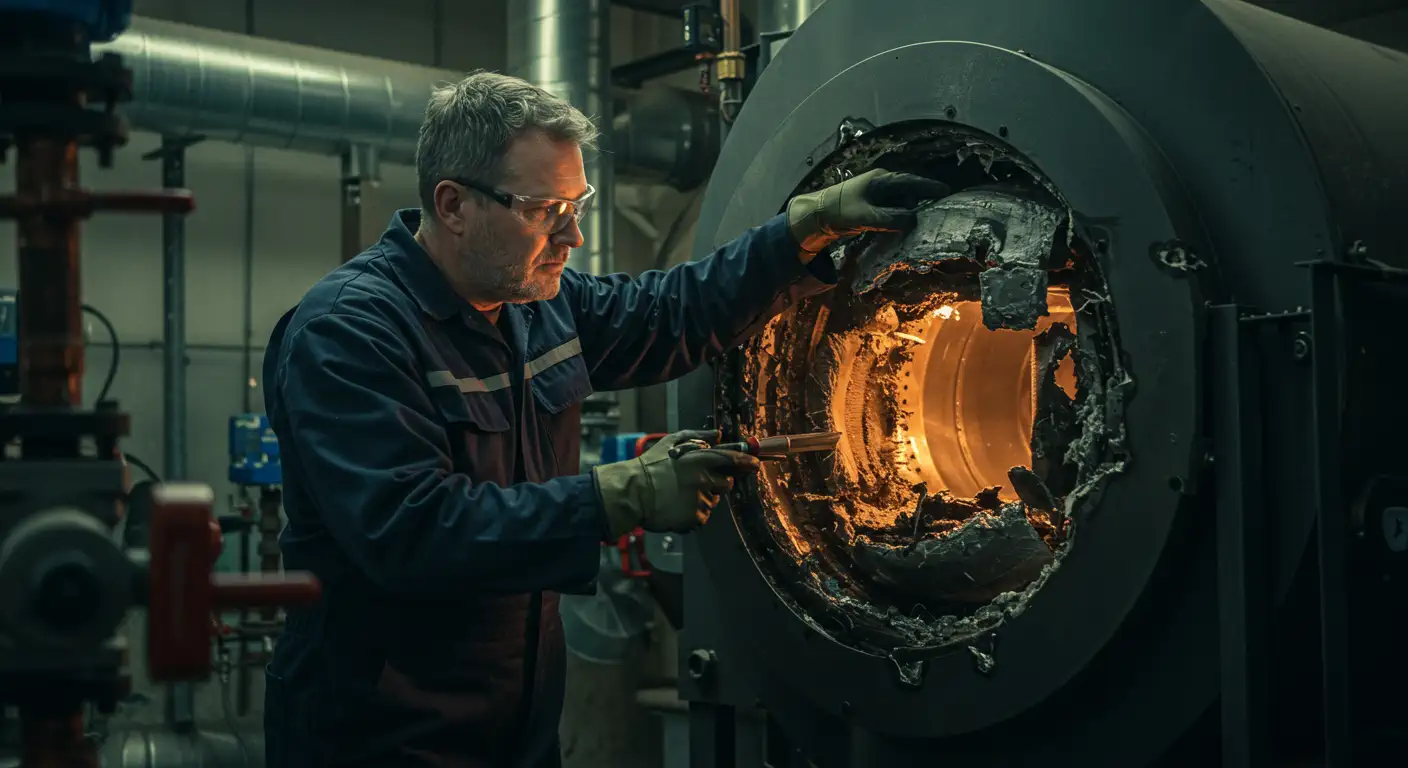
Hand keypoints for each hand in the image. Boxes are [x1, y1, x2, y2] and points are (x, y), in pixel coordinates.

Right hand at [594, 430, 761, 536]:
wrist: (632, 493)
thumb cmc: (650, 466)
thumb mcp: (671, 442)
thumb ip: (697, 437)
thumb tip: (717, 435)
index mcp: (698, 459)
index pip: (730, 459)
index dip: (745, 462)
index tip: (755, 465)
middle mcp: (702, 479)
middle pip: (726, 485)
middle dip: (717, 485)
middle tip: (697, 484)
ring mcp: (699, 500)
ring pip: (712, 503)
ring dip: (702, 501)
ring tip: (679, 497)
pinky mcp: (693, 518)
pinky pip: (701, 518)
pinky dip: (692, 516)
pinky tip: (676, 508)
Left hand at [786, 169, 951, 261]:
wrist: (815, 215)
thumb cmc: (838, 211)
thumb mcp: (866, 216)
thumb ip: (891, 218)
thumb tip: (914, 220)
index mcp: (880, 180)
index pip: (910, 182)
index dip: (928, 187)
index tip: (945, 191)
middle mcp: (879, 184)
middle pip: (907, 191)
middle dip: (920, 201)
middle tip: (936, 213)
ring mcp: (875, 194)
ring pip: (899, 202)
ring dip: (908, 211)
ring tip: (920, 224)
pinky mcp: (870, 205)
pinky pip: (890, 209)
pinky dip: (897, 217)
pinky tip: (902, 227)